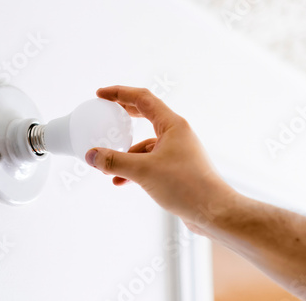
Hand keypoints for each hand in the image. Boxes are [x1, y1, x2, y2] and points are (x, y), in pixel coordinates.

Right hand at [85, 86, 235, 233]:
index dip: (119, 93)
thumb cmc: (187, 186)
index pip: (142, 99)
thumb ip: (115, 161)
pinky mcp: (177, 168)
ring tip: (107, 165)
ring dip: (125, 153)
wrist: (212, 211)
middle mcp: (176, 134)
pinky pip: (150, 162)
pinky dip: (134, 168)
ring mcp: (178, 151)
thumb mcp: (143, 171)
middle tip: (105, 113)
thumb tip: (92, 156)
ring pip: (145, 144)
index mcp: (172, 125)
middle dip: (122, 115)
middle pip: (145, 115)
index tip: (101, 94)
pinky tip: (122, 181)